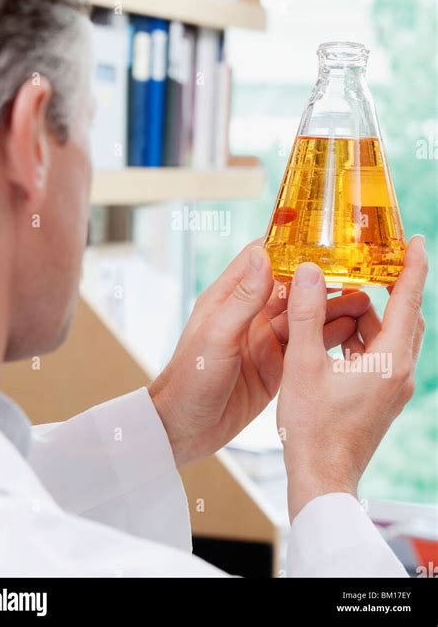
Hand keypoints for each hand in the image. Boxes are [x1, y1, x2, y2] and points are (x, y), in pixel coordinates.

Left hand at [149, 239, 370, 466]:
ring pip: (302, 316)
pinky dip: (327, 336)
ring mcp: (263, 340)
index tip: (320, 235)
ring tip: (363, 299)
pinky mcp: (275, 366)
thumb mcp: (217, 336)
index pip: (261, 258)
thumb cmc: (189, 380)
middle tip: (356, 270)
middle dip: (320, 278)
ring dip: (329, 307)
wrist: (184, 429)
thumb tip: (264, 255)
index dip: (288, 244)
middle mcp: (248, 314)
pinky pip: (305, 344)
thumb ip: (242, 299)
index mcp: (227, 298)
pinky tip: (351, 330)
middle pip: (289, 287)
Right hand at [277, 235, 426, 520]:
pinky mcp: (383, 398)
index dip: (413, 266)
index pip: (408, 301)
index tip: (417, 240)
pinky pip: (383, 356)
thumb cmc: (312, 428)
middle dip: (392, 289)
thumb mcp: (302, 366)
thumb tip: (308, 271)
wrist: (322, 478)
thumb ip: (306, 315)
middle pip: (407, 317)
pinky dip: (365, 340)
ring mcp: (394, 388)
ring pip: (393, 338)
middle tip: (373, 265)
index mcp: (390, 361)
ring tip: (340, 303)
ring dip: (371, 318)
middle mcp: (401, 373)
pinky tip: (336, 339)